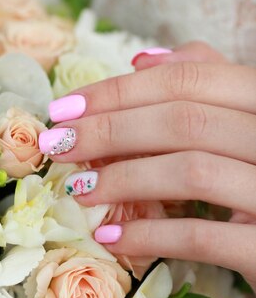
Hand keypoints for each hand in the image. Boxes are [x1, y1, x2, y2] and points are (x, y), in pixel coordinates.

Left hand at [40, 42, 255, 289]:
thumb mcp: (245, 124)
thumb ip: (210, 86)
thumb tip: (144, 60)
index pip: (190, 79)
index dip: (120, 91)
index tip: (66, 108)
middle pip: (185, 121)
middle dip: (110, 131)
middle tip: (59, 145)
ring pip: (191, 171)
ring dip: (123, 179)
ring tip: (78, 190)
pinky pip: (202, 236)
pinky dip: (149, 234)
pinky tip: (110, 238)